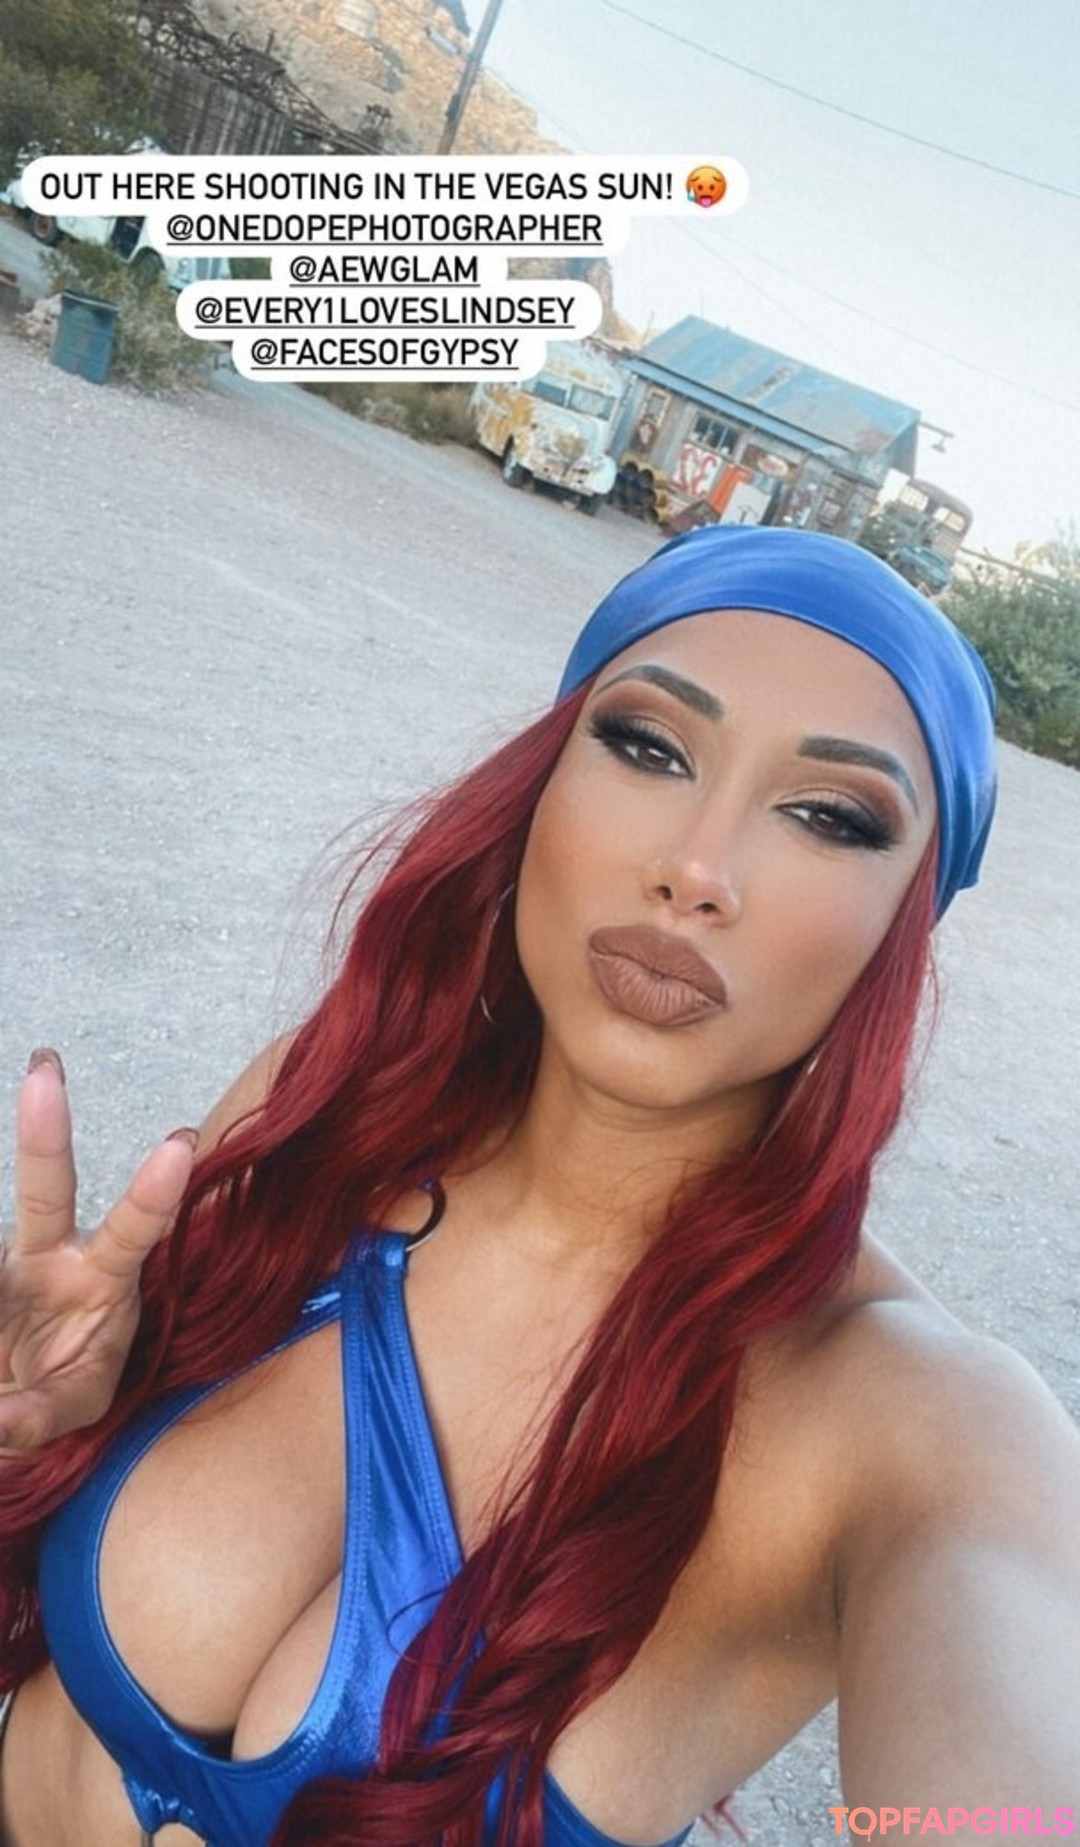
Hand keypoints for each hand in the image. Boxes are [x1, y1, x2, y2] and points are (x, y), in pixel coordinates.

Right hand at [0, 1051, 196, 1452]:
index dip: (154, 1192)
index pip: (134, 1230)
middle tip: (47, 1067)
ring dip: (2, 1294)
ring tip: (8, 1361)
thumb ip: (39, 1418)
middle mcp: (50, 1255)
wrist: (9, 1401)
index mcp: (101, 1277)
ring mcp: (8, 1263)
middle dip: (47, 1127)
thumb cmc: (62, 1388)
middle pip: (47, 1186)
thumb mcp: (69, 1409)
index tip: (182, 1142)